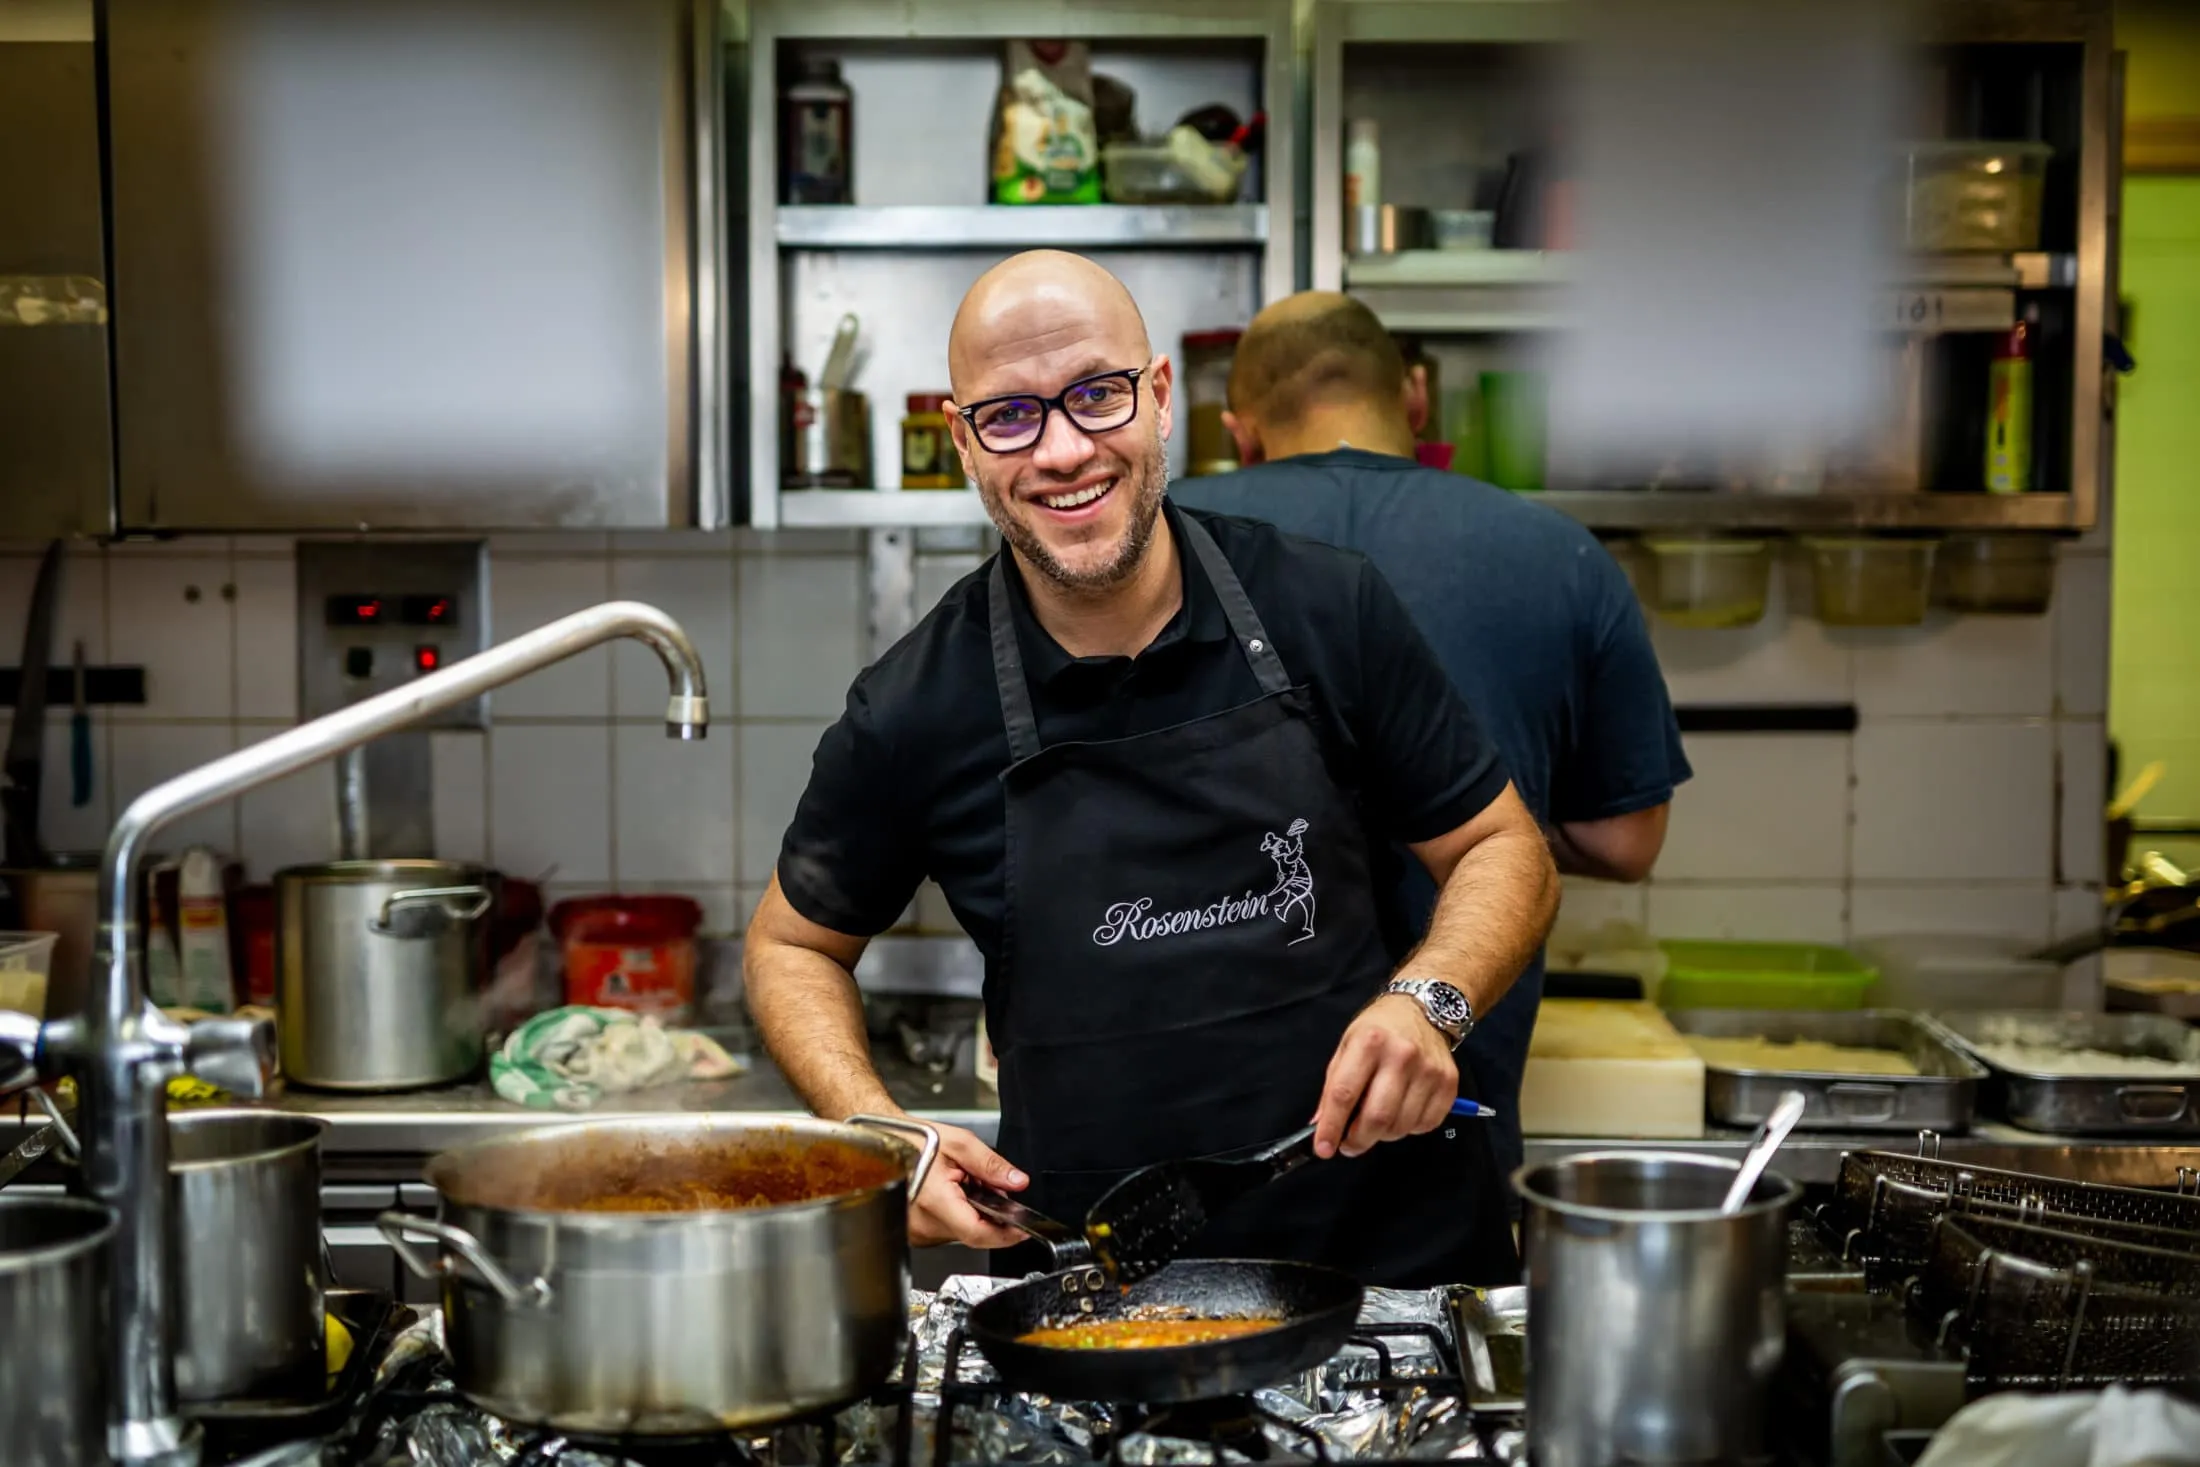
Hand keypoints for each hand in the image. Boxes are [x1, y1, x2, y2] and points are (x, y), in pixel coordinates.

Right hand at [908, 1121, 1030, 1248]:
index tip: (1023, 1229)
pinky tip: (953, 1195)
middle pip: (973, 1233)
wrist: (884, 1142)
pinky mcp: (916, 1234)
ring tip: (965, 1185)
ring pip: (961, 1233)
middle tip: (988, 1186)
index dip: (1006, 1234)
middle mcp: (922, 1224)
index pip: (977, 1233)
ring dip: (974, 1215)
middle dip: (991, 1215)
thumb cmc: (911, 1139)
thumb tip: (1016, 1182)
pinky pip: (947, 1231)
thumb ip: (991, 1165)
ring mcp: (917, 1232)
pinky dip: (959, 1216)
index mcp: (933, 1200)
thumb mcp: (959, 1143)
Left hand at [1313, 994, 1457, 1159]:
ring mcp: (1429, 1070)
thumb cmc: (1379, 1030)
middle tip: (1349, 1144)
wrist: (1422, 1009)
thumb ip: (1333, 1085)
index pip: (1345, 1093)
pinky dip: (1408, 1129)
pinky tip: (1401, 1113)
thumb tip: (1322, 1124)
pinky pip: (1426, 1125)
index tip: (1323, 1148)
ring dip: (1383, 1135)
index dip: (1332, 1126)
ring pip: (1402, 1126)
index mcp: (1369, 1042)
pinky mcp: (1448, 1083)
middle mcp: (1401, 1056)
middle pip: (1377, 1116)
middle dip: (1358, 1140)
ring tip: (1376, 1122)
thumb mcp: (1347, 1046)